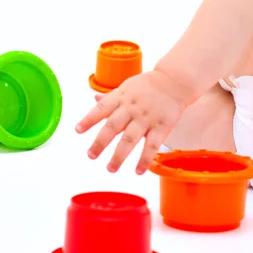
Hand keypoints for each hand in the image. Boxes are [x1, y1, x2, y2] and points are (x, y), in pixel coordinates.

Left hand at [75, 70, 189, 173]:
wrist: (174, 81)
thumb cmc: (148, 85)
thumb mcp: (127, 86)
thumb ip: (111, 96)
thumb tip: (94, 99)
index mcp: (121, 97)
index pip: (101, 108)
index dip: (89, 119)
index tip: (78, 130)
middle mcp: (132, 107)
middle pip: (113, 126)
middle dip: (100, 142)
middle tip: (91, 155)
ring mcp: (147, 118)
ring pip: (130, 139)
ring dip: (119, 156)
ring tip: (110, 168)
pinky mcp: (161, 126)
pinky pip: (152, 145)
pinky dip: (144, 159)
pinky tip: (138, 171)